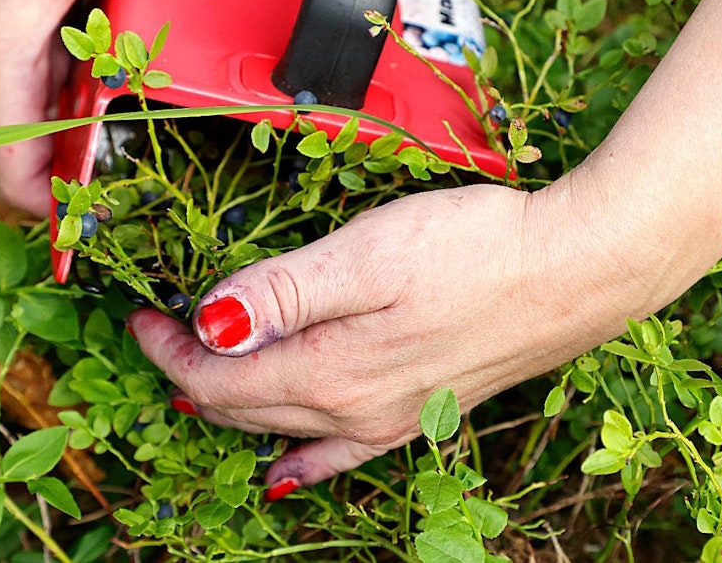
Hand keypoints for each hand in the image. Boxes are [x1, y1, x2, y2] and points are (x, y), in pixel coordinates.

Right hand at [0, 0, 242, 213]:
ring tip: (160, 156)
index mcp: (2, 73)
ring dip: (107, 142)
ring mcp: (27, 61)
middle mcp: (9, 77)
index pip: (18, 174)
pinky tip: (148, 94)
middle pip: (50, 158)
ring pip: (68, 125)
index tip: (108, 227)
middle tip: (155, 197)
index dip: (59, 212)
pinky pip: (78, 90)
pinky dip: (109, 100)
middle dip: (96, 181)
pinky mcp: (46, 40)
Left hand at [128, 182, 649, 495]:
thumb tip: (207, 325)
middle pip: (243, 409)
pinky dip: (299, 458)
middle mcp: (353, 412)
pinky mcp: (422, 411)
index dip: (169, 350)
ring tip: (205, 379)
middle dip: (192, 374)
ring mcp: (390, 419)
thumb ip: (280, 293)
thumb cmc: (477, 250)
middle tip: (164, 332)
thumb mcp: (365, 254)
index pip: (217, 379)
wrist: (577, 271)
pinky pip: (340, 453)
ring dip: (235, 406)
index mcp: (329, 372)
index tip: (143, 316)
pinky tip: (289, 470)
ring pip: (283, 429)